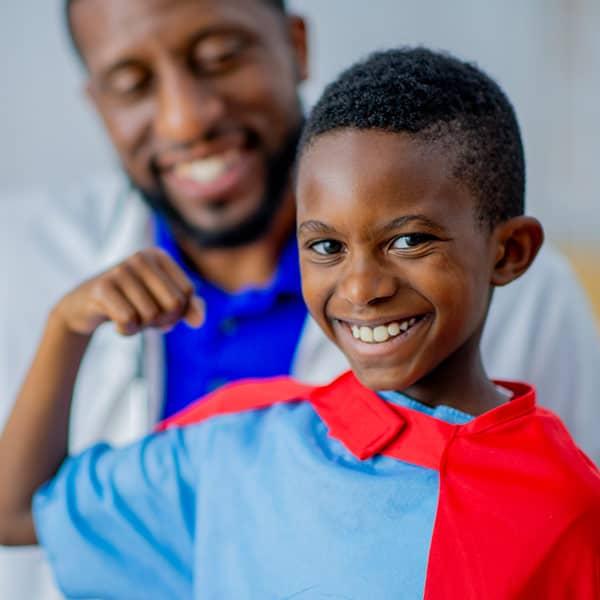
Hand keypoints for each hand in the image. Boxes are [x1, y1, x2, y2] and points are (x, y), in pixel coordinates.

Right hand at [53, 248, 204, 335]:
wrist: (84, 307)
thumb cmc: (131, 302)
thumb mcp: (162, 303)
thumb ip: (188, 308)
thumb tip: (199, 321)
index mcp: (159, 256)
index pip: (187, 293)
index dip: (179, 313)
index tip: (162, 312)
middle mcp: (141, 257)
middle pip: (173, 304)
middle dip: (163, 321)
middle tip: (147, 320)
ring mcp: (120, 270)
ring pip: (151, 315)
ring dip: (142, 327)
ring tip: (130, 319)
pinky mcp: (102, 287)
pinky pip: (129, 321)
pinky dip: (127, 331)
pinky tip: (117, 325)